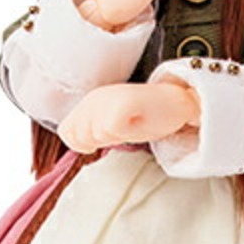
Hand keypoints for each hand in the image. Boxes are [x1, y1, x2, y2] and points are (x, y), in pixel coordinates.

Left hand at [58, 82, 200, 152]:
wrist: (176, 103)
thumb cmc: (145, 117)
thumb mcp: (109, 125)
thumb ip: (89, 132)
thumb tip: (78, 145)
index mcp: (88, 102)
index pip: (67, 133)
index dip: (84, 143)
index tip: (107, 136)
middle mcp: (94, 97)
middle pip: (81, 137)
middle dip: (100, 142)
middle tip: (122, 129)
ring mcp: (107, 98)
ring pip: (96, 135)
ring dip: (115, 137)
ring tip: (130, 124)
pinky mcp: (122, 102)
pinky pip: (111, 130)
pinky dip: (125, 132)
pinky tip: (137, 122)